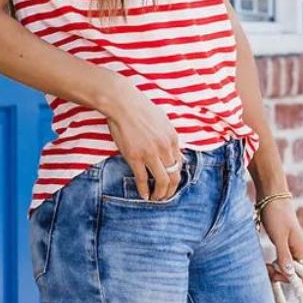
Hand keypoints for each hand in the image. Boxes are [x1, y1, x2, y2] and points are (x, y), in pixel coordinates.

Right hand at [103, 82, 184, 201]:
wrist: (123, 103)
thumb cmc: (140, 109)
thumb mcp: (163, 121)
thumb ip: (170, 138)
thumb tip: (177, 155)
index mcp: (173, 139)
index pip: (180, 165)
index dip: (175, 177)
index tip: (170, 183)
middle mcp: (165, 148)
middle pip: (174, 176)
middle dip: (171, 190)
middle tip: (165, 196)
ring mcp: (150, 153)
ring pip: (162, 181)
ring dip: (160, 194)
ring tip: (155, 198)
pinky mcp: (135, 157)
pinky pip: (143, 179)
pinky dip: (144, 190)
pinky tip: (144, 196)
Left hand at [259, 197, 302, 283]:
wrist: (271, 194)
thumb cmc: (276, 213)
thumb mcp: (279, 236)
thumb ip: (284, 255)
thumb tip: (290, 274)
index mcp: (300, 247)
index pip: (302, 272)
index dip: (289, 277)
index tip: (274, 274)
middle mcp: (296, 247)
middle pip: (293, 269)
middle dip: (279, 273)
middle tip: (266, 269)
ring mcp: (289, 243)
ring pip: (285, 263)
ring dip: (275, 268)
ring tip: (264, 266)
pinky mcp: (280, 239)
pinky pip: (279, 256)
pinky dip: (272, 261)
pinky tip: (264, 261)